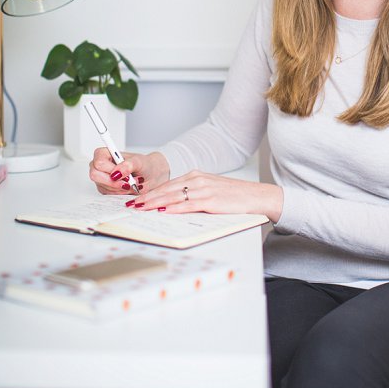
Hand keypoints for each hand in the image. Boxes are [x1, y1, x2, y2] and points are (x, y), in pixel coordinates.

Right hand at [89, 147, 169, 195]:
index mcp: (105, 153)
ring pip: (102, 186)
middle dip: (114, 181)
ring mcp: (101, 178)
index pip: (98, 162)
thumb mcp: (140, 162)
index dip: (110, 169)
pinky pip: (107, 194)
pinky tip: (128, 188)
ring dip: (119, 188)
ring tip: (132, 183)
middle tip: (129, 182)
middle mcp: (100, 165)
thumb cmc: (144, 165)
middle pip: (95, 175)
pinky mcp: (105, 188)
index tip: (123, 174)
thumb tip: (116, 172)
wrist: (150, 175)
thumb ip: (128, 165)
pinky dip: (120, 193)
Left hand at [124, 169, 283, 222]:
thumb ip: (192, 195)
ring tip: (142, 208)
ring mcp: (204, 189)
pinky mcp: (211, 201)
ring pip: (174, 196)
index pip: (168, 184)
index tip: (138, 198)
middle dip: (148, 197)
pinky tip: (164, 211)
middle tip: (132, 204)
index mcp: (196, 176)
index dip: (151, 192)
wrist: (256, 196)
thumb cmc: (234, 196)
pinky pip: (188, 205)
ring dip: (156, 202)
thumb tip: (172, 205)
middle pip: (167, 189)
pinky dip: (174, 208)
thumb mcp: (210, 190)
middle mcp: (198, 180)